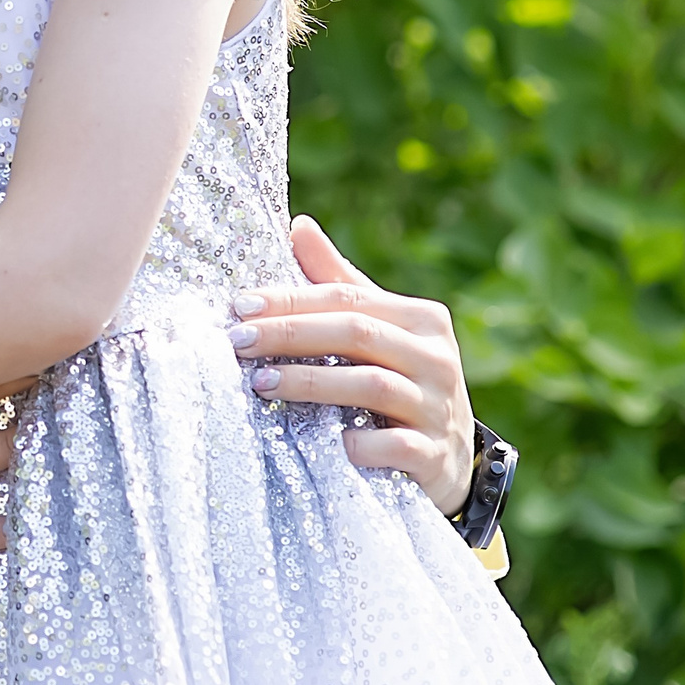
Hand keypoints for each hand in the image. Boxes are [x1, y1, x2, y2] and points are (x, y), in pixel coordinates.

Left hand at [229, 216, 475, 514]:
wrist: (447, 458)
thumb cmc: (398, 379)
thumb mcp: (377, 329)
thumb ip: (338, 280)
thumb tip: (298, 225)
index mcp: (422, 318)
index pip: (347, 298)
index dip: (290, 300)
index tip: (238, 306)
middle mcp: (438, 358)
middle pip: (357, 333)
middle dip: (290, 334)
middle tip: (237, 342)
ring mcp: (439, 408)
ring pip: (371, 384)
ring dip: (310, 383)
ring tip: (259, 382)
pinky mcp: (434, 456)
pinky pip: (392, 446)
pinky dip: (356, 444)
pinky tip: (320, 442)